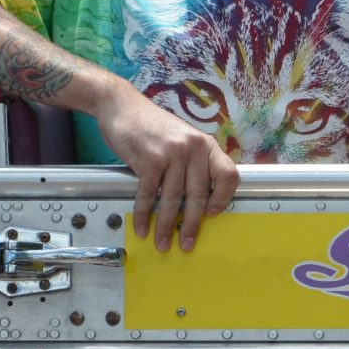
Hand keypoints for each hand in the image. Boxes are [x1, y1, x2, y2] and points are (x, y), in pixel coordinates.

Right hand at [97, 88, 239, 251]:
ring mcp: (171, 154)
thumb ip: (192, 162)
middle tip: (187, 243)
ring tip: (163, 242)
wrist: (121, 106)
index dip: (223, 198)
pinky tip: (142, 226)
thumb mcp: (182, 138)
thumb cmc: (151, 126)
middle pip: (198, 195)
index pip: (228, 175)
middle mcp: (193, 148)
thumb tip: (199, 198)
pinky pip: (148, 195)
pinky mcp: (149, 160)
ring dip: (166, 226)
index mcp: (205, 145)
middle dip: (192, 225)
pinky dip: (143, 215)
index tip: (213, 214)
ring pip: (172, 200)